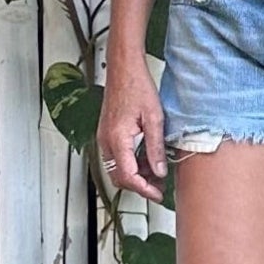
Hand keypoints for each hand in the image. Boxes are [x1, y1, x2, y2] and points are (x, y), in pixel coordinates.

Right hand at [98, 67, 168, 203]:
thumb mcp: (154, 118)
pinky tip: (146, 159)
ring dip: (135, 175)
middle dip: (139, 186)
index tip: (158, 194)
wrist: (123, 69)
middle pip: (119, 178)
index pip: (128, 177)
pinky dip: (130, 164)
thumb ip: (156, 147)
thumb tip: (160, 171)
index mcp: (117, 139)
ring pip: (116, 170)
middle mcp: (106, 141)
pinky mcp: (106, 134)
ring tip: (156, 172)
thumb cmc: (137, 86)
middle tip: (159, 186)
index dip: (144, 189)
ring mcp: (104, 138)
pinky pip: (115, 158)